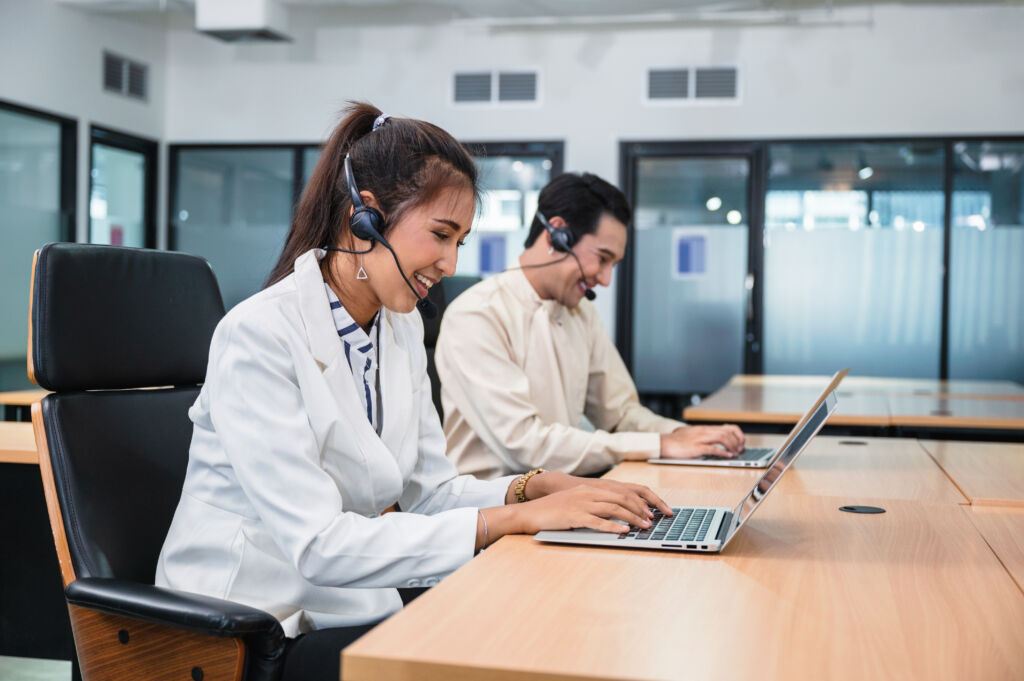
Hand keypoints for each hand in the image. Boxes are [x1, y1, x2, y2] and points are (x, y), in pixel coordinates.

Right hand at [512, 483, 665, 533]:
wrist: (529, 513)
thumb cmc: (551, 511)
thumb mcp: (574, 503)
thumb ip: (592, 505)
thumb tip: (613, 516)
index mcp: (589, 489)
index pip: (621, 491)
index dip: (638, 501)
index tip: (651, 510)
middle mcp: (587, 493)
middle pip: (621, 498)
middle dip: (640, 509)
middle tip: (652, 519)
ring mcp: (581, 504)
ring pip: (614, 509)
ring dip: (632, 518)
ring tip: (644, 526)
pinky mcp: (574, 516)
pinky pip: (598, 522)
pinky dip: (613, 527)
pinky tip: (624, 532)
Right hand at [660, 425, 744, 459]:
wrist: (662, 443)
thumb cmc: (675, 441)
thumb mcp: (690, 433)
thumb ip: (700, 435)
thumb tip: (710, 441)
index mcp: (704, 428)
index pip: (727, 427)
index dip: (738, 434)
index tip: (741, 442)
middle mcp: (704, 431)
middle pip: (728, 432)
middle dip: (738, 441)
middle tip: (740, 450)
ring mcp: (700, 439)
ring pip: (723, 438)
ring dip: (732, 446)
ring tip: (735, 453)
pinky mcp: (696, 447)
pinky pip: (713, 449)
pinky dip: (723, 453)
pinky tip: (727, 457)